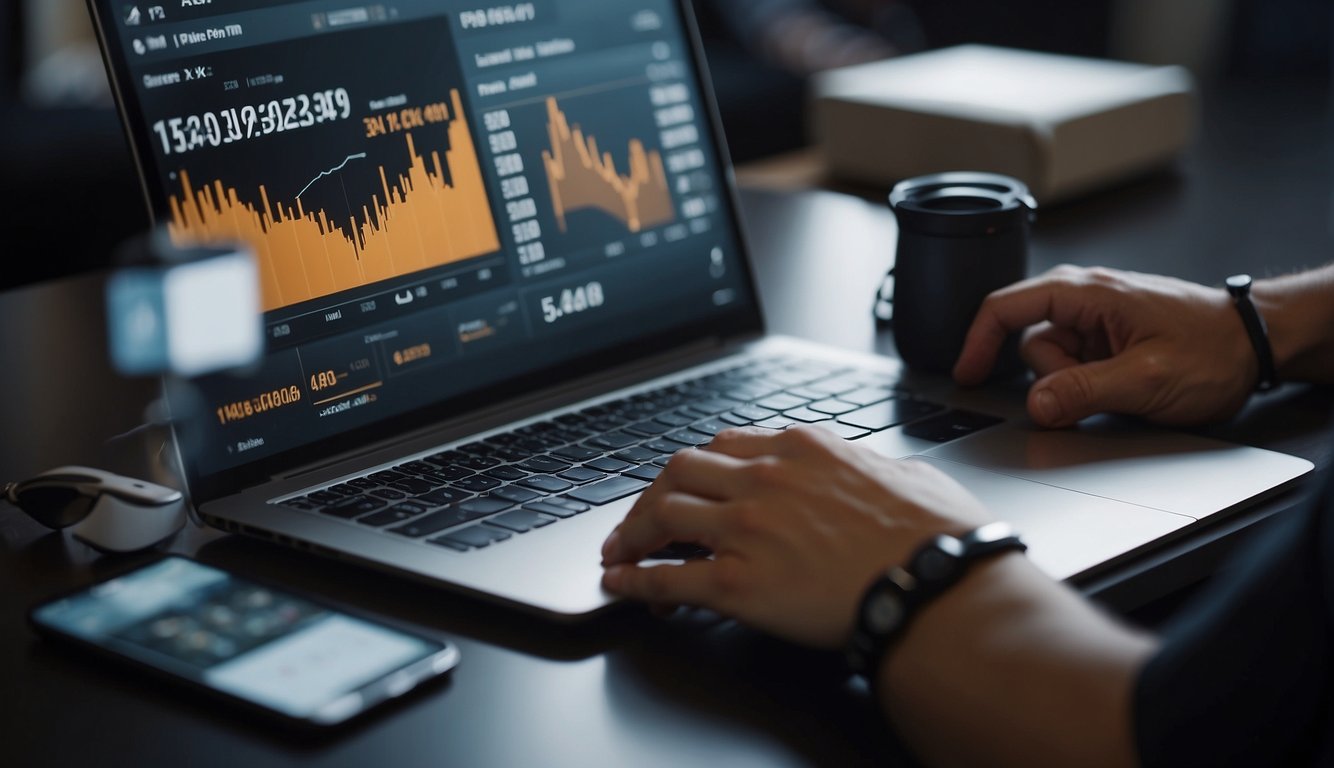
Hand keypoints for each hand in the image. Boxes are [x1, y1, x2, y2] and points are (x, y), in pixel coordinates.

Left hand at [600, 426, 990, 648]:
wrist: (937, 585)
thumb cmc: (934, 537)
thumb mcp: (906, 476)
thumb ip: (875, 467)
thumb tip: (881, 473)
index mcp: (802, 448)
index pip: (725, 446)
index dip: (697, 469)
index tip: (689, 486)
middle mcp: (765, 479)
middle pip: (679, 470)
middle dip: (653, 493)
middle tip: (642, 518)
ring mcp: (747, 529)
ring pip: (662, 513)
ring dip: (633, 532)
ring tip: (620, 551)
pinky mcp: (739, 583)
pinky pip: (669, 577)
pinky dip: (635, 580)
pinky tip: (621, 584)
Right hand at [954, 266, 1256, 427]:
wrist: (1258, 345)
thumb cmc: (1214, 349)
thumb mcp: (1146, 378)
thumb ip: (1083, 391)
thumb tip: (1034, 405)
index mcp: (1085, 293)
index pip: (1005, 307)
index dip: (977, 343)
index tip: (966, 377)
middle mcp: (1085, 299)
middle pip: (1029, 343)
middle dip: (1051, 378)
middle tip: (1098, 390)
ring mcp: (1096, 320)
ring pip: (1052, 361)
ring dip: (1074, 384)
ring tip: (1123, 387)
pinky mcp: (1106, 340)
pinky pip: (1074, 366)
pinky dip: (1086, 384)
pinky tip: (1121, 387)